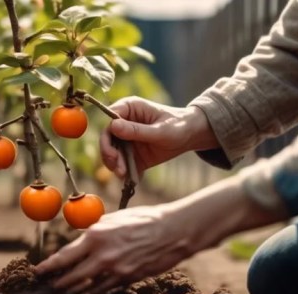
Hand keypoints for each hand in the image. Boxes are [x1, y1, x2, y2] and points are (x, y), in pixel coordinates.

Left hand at [35, 177, 284, 293]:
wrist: (173, 232)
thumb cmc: (142, 220)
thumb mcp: (113, 219)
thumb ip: (94, 230)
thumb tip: (79, 238)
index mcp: (95, 236)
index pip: (65, 256)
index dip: (49, 267)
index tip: (37, 272)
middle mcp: (102, 256)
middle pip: (72, 277)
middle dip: (58, 284)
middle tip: (48, 287)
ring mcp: (115, 270)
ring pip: (87, 288)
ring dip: (73, 292)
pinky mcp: (128, 279)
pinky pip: (105, 290)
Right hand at [101, 97, 217, 177]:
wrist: (191, 135)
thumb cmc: (178, 125)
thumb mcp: (160, 130)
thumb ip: (137, 130)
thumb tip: (113, 126)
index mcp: (128, 109)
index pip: (109, 123)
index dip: (106, 139)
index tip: (113, 154)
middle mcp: (124, 124)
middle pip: (107, 141)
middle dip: (110, 156)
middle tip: (119, 169)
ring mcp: (126, 140)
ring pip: (112, 154)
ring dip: (116, 166)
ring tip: (125, 175)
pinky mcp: (132, 154)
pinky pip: (123, 164)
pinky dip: (126, 174)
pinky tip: (134, 179)